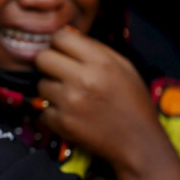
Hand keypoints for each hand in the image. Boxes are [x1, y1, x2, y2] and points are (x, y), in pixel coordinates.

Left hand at [36, 27, 163, 172]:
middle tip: (61, 72)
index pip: (60, 37)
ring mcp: (69, 102)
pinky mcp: (61, 122)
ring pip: (40, 84)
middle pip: (42, 58)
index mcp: (100, 62)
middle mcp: (82, 79)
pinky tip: (70, 114)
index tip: (63, 51)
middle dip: (49, 63)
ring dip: (52, 89)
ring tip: (71, 96)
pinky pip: (43, 109)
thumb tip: (67, 36)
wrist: (139, 143)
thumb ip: (95, 49)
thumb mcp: (124, 68)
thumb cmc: (133, 103)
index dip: (60, 43)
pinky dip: (53, 112)